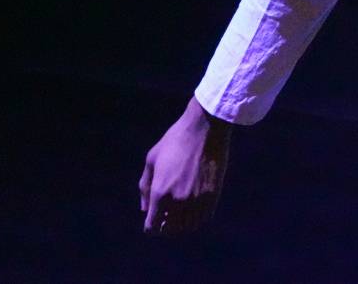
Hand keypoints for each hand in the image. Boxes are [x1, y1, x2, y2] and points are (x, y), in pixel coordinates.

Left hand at [138, 97, 231, 235]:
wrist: (205, 128)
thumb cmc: (175, 140)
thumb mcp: (151, 159)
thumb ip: (145, 187)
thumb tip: (145, 209)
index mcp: (159, 192)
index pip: (152, 226)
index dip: (150, 226)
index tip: (153, 221)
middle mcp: (177, 201)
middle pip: (170, 230)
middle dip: (165, 226)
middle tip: (166, 218)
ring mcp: (197, 200)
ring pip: (187, 227)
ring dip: (182, 224)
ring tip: (181, 215)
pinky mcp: (212, 196)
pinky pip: (203, 219)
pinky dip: (197, 219)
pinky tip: (194, 211)